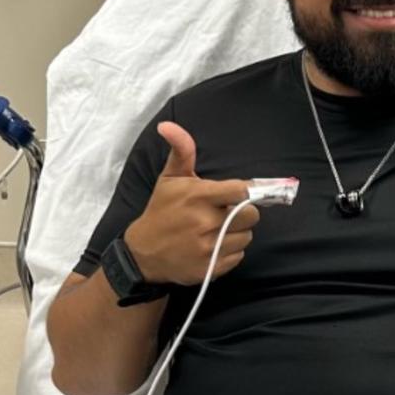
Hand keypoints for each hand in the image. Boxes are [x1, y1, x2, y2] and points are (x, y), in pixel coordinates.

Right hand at [123, 121, 258, 285]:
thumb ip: (181, 151)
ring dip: (237, 232)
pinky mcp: (211, 269)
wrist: (143, 254)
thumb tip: (167, 125)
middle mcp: (205, 222)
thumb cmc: (162, 211)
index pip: (242, 190)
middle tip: (227, 212)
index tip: (238, 193)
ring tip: (217, 229)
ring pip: (247, 236)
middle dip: (243, 212)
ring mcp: (208, 248)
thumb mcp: (170, 178)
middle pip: (251, 215)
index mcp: (198, 196)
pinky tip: (213, 246)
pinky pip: (238, 256)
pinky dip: (230, 251)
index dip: (245, 191)